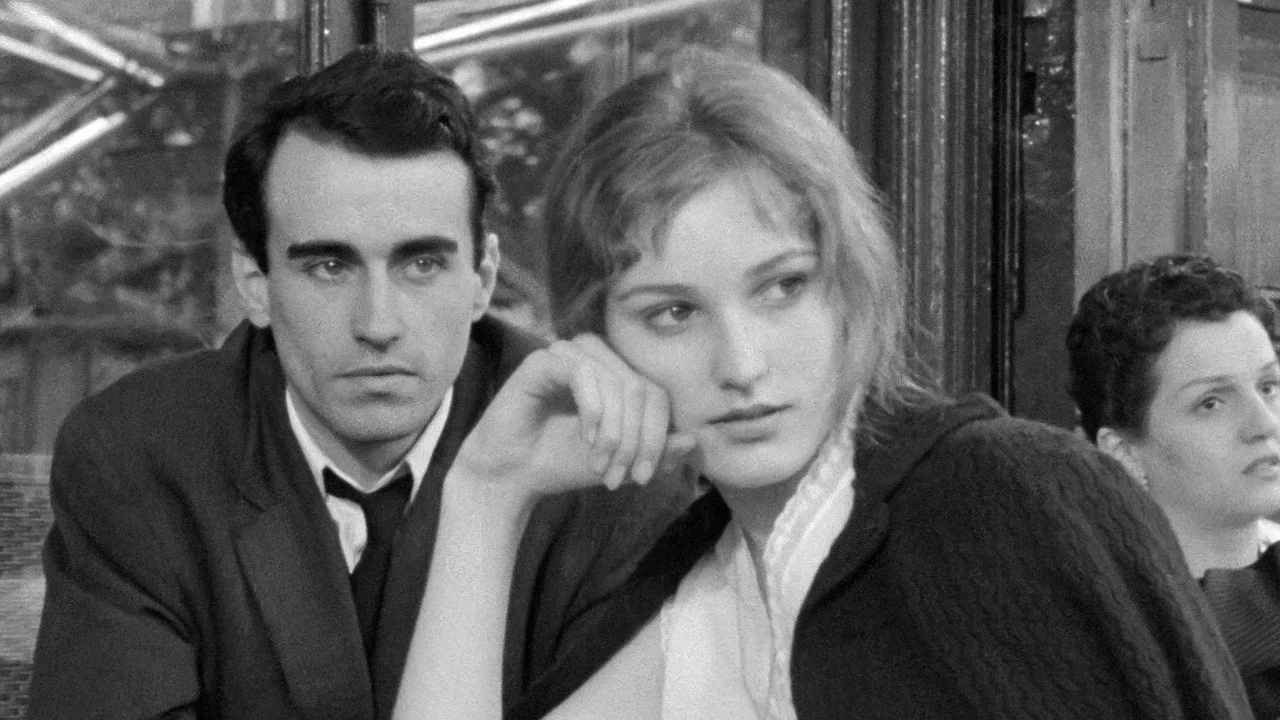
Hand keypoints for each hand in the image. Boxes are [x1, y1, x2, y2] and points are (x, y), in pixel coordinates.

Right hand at [451, 334, 694, 504]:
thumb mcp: (620, 462)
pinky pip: (584, 373)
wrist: (514, 474)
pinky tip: (586, 438)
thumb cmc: (563, 462)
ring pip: (617, 381)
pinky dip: (593, 409)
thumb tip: (692, 441)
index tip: (643, 477)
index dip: (658, 436)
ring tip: (600, 462)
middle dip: (636, 438)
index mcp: (619, 374)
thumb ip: (655, 452)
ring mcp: (570, 354)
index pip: (658, 395)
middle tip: (619, 475)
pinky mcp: (544, 359)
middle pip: (641, 388)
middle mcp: (598, 357)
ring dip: (614, 430)